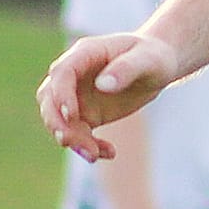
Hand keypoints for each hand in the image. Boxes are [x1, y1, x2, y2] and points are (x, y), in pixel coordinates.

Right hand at [37, 32, 180, 161]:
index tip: (72, 115)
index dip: (62, 94)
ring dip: (72, 139)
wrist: (159, 67)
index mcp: (85, 53)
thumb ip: (126, 68)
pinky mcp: (85, 114)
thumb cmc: (154, 57)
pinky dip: (88, 145)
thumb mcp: (148, 60)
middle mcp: (74, 74)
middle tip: (73, 142)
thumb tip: (102, 84)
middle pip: (50, 98)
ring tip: (94, 154)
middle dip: (58, 122)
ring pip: (59, 119)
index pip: (62, 73)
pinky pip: (77, 133)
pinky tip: (109, 153)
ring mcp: (76, 95)